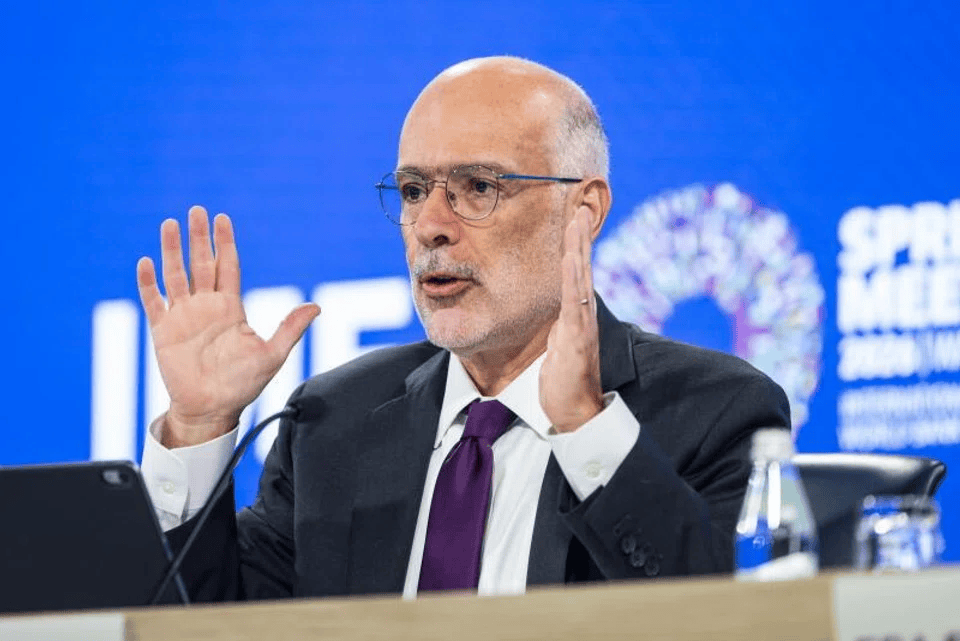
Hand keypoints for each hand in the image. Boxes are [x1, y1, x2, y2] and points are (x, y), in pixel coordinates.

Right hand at [137, 206, 319, 446]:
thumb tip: (316, 307)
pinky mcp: (163, 330)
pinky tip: (146, 263)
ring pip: (176, 275)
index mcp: (231, 308)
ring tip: (169, 225)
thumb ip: (290, 328)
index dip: (225, 242)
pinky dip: (149, 283)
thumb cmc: (243, 384)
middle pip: (201, 263)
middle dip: (199, 237)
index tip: (222, 218)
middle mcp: (206, 306)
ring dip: (172, 251)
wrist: (212, 409)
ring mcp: (183, 316)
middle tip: (196, 210)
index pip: (228, 266)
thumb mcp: (272, 354)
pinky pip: (154, 301)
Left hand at [539, 209, 603, 432]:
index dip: (574, 246)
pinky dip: (574, 279)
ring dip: (578, 249)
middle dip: (580, 237)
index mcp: (575, 316)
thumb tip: (554, 314)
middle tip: (579, 206)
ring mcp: (582, 325)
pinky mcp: (578, 338)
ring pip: (579, 279)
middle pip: (581, 269)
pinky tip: (573, 259)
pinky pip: (575, 303)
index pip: (575, 274)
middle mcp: (582, 316)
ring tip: (577, 221)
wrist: (573, 413)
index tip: (573, 219)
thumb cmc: (562, 383)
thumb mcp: (556, 347)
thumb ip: (558, 328)